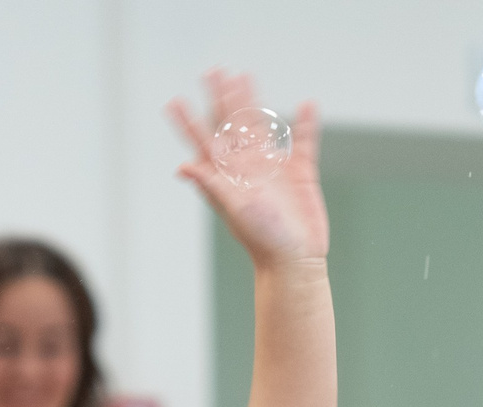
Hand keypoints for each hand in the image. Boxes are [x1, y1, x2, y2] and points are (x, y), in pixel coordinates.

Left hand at [167, 70, 329, 267]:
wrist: (294, 259)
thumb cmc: (262, 238)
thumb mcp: (234, 208)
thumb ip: (211, 184)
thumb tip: (183, 167)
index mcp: (229, 174)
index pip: (205, 141)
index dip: (190, 121)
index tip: (174, 102)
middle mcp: (249, 167)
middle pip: (233, 123)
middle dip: (222, 97)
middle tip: (214, 71)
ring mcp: (274, 168)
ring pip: (263, 125)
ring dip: (255, 101)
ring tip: (246, 77)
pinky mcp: (301, 174)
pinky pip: (304, 143)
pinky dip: (306, 124)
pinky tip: (308, 105)